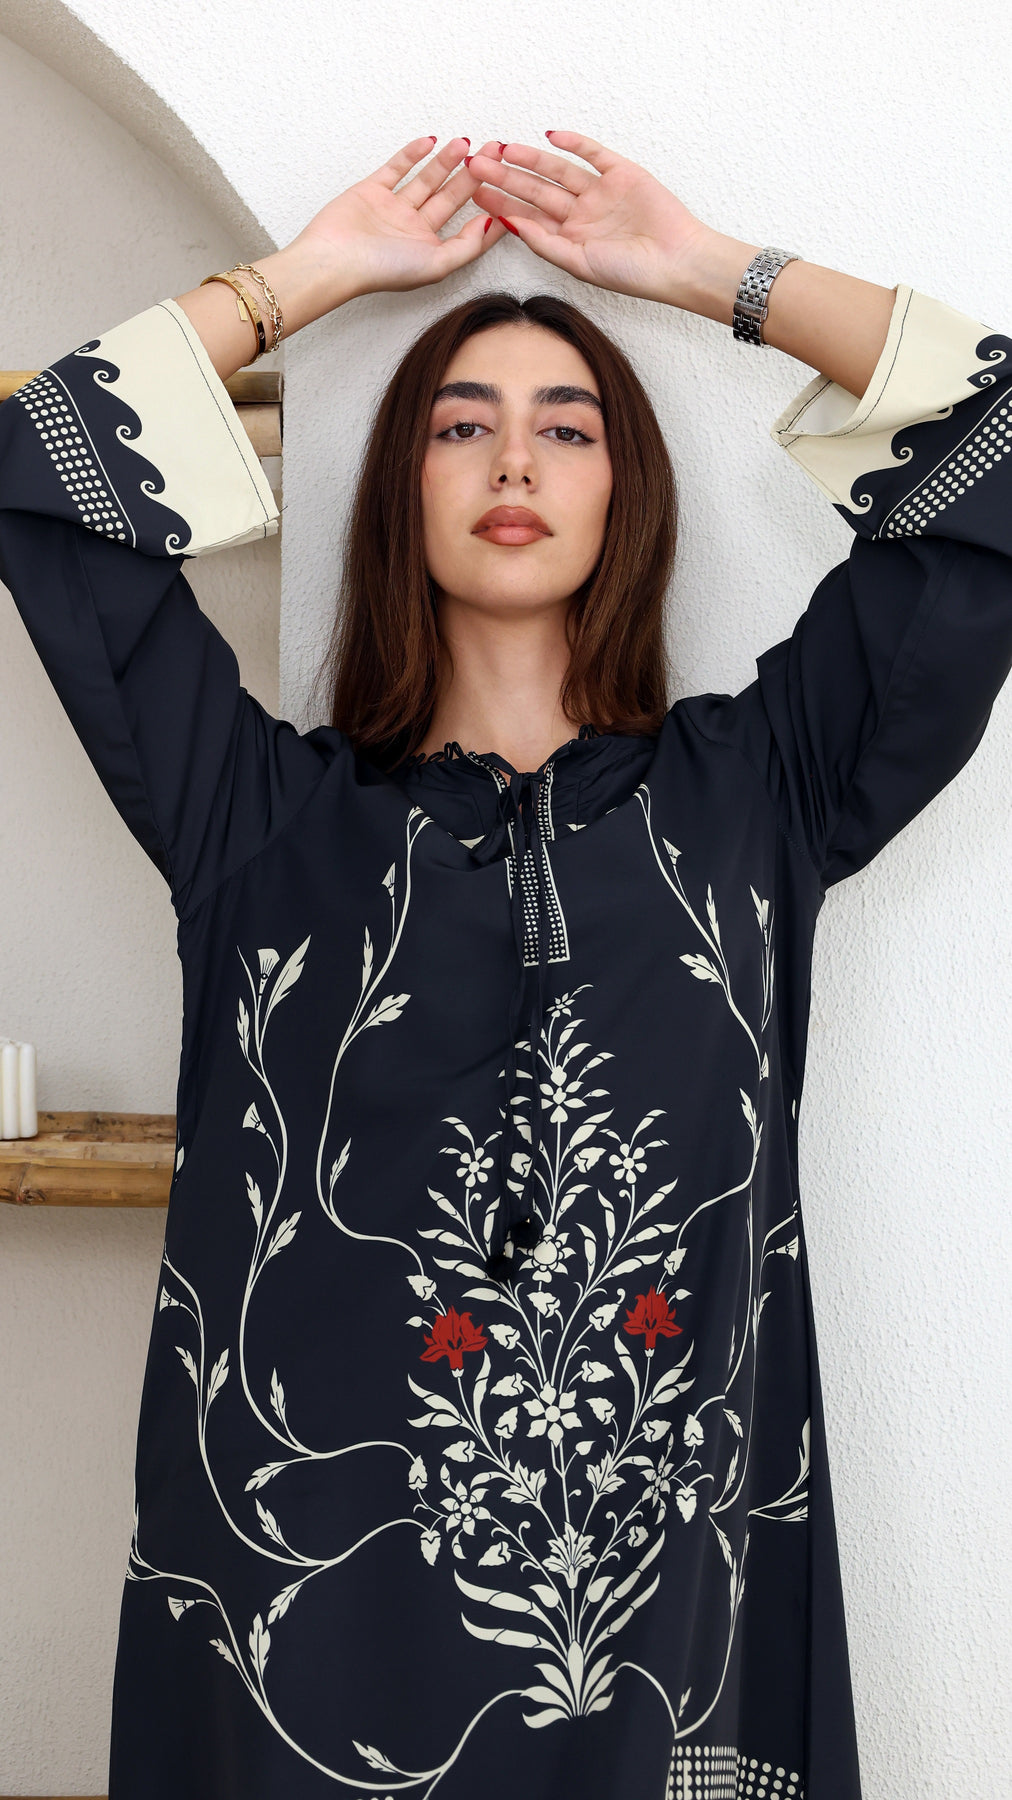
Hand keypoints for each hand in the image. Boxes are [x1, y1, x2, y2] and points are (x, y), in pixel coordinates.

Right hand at [290, 135, 504, 302]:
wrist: (333, 258)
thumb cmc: (381, 271)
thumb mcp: (436, 265)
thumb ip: (467, 246)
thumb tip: (493, 225)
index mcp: (430, 250)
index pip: (467, 227)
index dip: (489, 206)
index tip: (510, 187)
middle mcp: (414, 229)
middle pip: (451, 197)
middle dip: (474, 174)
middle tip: (495, 150)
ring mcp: (393, 208)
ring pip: (427, 179)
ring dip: (446, 161)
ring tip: (466, 142)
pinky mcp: (372, 190)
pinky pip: (397, 168)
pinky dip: (412, 154)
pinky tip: (430, 141)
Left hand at [467, 131, 715, 308]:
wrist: (677, 261)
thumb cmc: (632, 273)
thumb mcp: (579, 264)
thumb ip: (545, 243)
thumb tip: (509, 224)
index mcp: (568, 238)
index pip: (526, 215)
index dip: (500, 202)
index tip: (473, 191)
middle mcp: (579, 214)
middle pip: (535, 190)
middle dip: (506, 177)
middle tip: (477, 164)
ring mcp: (599, 192)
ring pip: (557, 170)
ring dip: (531, 159)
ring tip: (504, 148)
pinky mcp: (621, 173)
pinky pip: (592, 154)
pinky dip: (573, 143)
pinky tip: (550, 136)